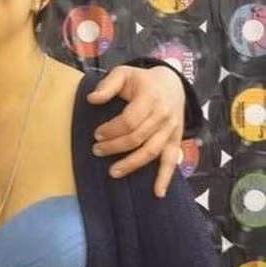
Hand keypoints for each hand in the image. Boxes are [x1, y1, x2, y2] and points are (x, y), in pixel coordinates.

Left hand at [87, 64, 183, 197]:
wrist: (173, 84)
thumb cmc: (142, 81)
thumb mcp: (124, 73)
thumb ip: (108, 85)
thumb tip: (92, 99)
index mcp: (150, 97)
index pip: (129, 120)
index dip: (111, 130)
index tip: (96, 134)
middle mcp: (163, 114)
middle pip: (137, 138)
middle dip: (114, 147)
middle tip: (96, 151)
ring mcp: (171, 129)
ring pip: (151, 152)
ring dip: (131, 164)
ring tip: (113, 172)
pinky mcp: (175, 140)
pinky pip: (172, 161)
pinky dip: (165, 178)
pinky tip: (157, 193)